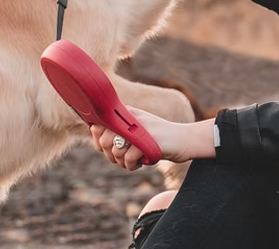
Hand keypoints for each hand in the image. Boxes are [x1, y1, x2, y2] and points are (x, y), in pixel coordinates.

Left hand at [89, 107, 213, 170]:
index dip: (99, 141)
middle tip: (124, 159)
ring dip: (124, 163)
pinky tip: (143, 162)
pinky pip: (129, 160)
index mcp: (126, 112)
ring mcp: (140, 128)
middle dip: (111, 156)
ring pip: (116, 152)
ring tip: (135, 161)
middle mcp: (131, 117)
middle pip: (104, 141)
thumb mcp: (135, 132)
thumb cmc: (157, 139)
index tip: (110, 149)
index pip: (98, 126)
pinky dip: (134, 166)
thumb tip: (93, 129)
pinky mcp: (148, 140)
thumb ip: (116, 131)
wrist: (185, 139)